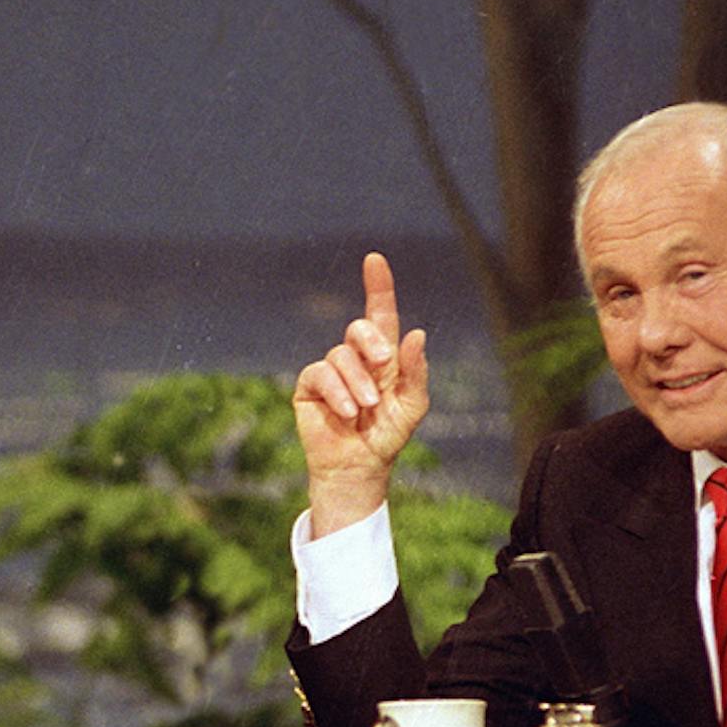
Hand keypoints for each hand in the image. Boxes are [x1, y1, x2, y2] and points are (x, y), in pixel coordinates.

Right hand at [293, 252, 429, 536]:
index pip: (380, 314)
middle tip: (383, 363)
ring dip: (357, 382)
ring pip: (340, 355)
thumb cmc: (387, 435)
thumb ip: (416, 370)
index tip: (375, 260)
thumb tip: (416, 333)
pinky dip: (337, 392)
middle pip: (359, 328)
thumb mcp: (412, 404)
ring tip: (366, 409)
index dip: (378, 286)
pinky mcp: (309, 387)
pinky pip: (319, 374)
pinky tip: (347, 413)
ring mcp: (330, 371)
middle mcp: (354, 358)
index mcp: (382, 356)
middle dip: (371, 341)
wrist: (360, 466)